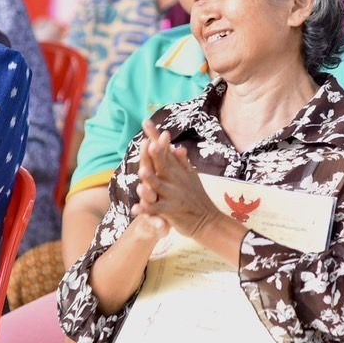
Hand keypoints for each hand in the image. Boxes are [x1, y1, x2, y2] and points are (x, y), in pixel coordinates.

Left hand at [134, 121, 218, 238]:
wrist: (208, 220)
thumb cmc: (197, 197)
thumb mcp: (191, 177)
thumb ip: (182, 162)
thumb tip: (178, 147)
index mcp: (177, 170)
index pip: (165, 149)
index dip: (156, 136)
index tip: (146, 122)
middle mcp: (175, 180)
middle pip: (163, 164)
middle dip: (157, 153)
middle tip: (151, 142)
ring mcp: (172, 195)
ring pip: (159, 186)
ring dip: (151, 180)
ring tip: (142, 172)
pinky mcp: (170, 211)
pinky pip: (156, 209)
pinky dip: (146, 210)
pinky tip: (135, 209)